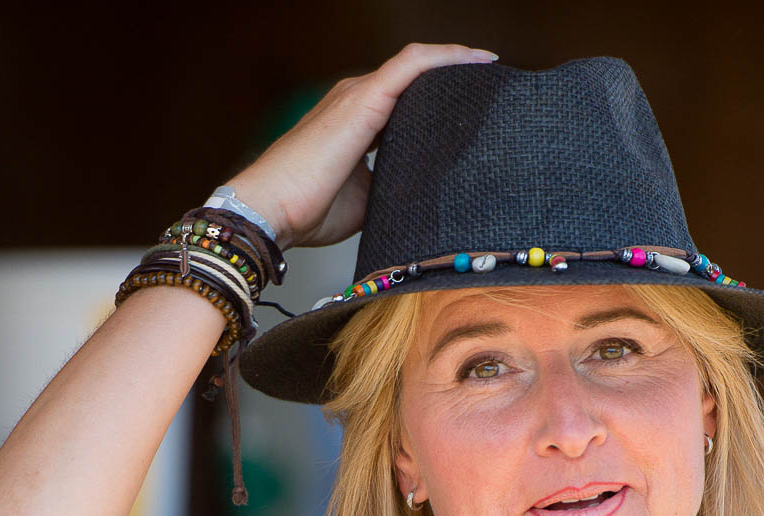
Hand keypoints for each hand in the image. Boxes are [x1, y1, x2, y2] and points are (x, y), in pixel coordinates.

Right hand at [222, 43, 497, 249]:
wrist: (272, 210)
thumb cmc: (308, 208)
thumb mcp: (367, 199)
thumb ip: (395, 184)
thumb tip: (424, 192)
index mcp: (356, 120)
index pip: (405, 97)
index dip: (438, 96)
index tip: (473, 104)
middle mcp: (357, 99)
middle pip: (414, 76)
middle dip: (454, 79)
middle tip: (491, 89)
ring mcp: (359, 95)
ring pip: (417, 64)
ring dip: (456, 65)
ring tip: (491, 72)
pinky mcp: (364, 99)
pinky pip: (413, 64)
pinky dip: (447, 58)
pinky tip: (478, 62)